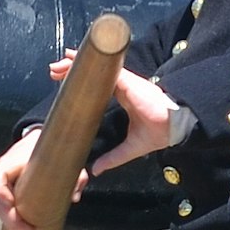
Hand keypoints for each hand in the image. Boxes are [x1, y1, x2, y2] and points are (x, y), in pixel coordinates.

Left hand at [0, 63, 184, 229]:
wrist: (174, 127)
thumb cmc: (159, 132)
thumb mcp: (130, 149)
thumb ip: (112, 158)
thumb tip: (96, 170)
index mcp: (124, 97)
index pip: (98, 85)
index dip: (82, 81)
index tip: (64, 80)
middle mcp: (123, 86)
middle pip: (94, 71)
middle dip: (73, 68)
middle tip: (55, 70)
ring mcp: (125, 81)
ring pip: (97, 66)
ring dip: (76, 63)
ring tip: (59, 63)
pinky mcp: (127, 81)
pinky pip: (106, 68)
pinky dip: (90, 62)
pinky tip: (74, 60)